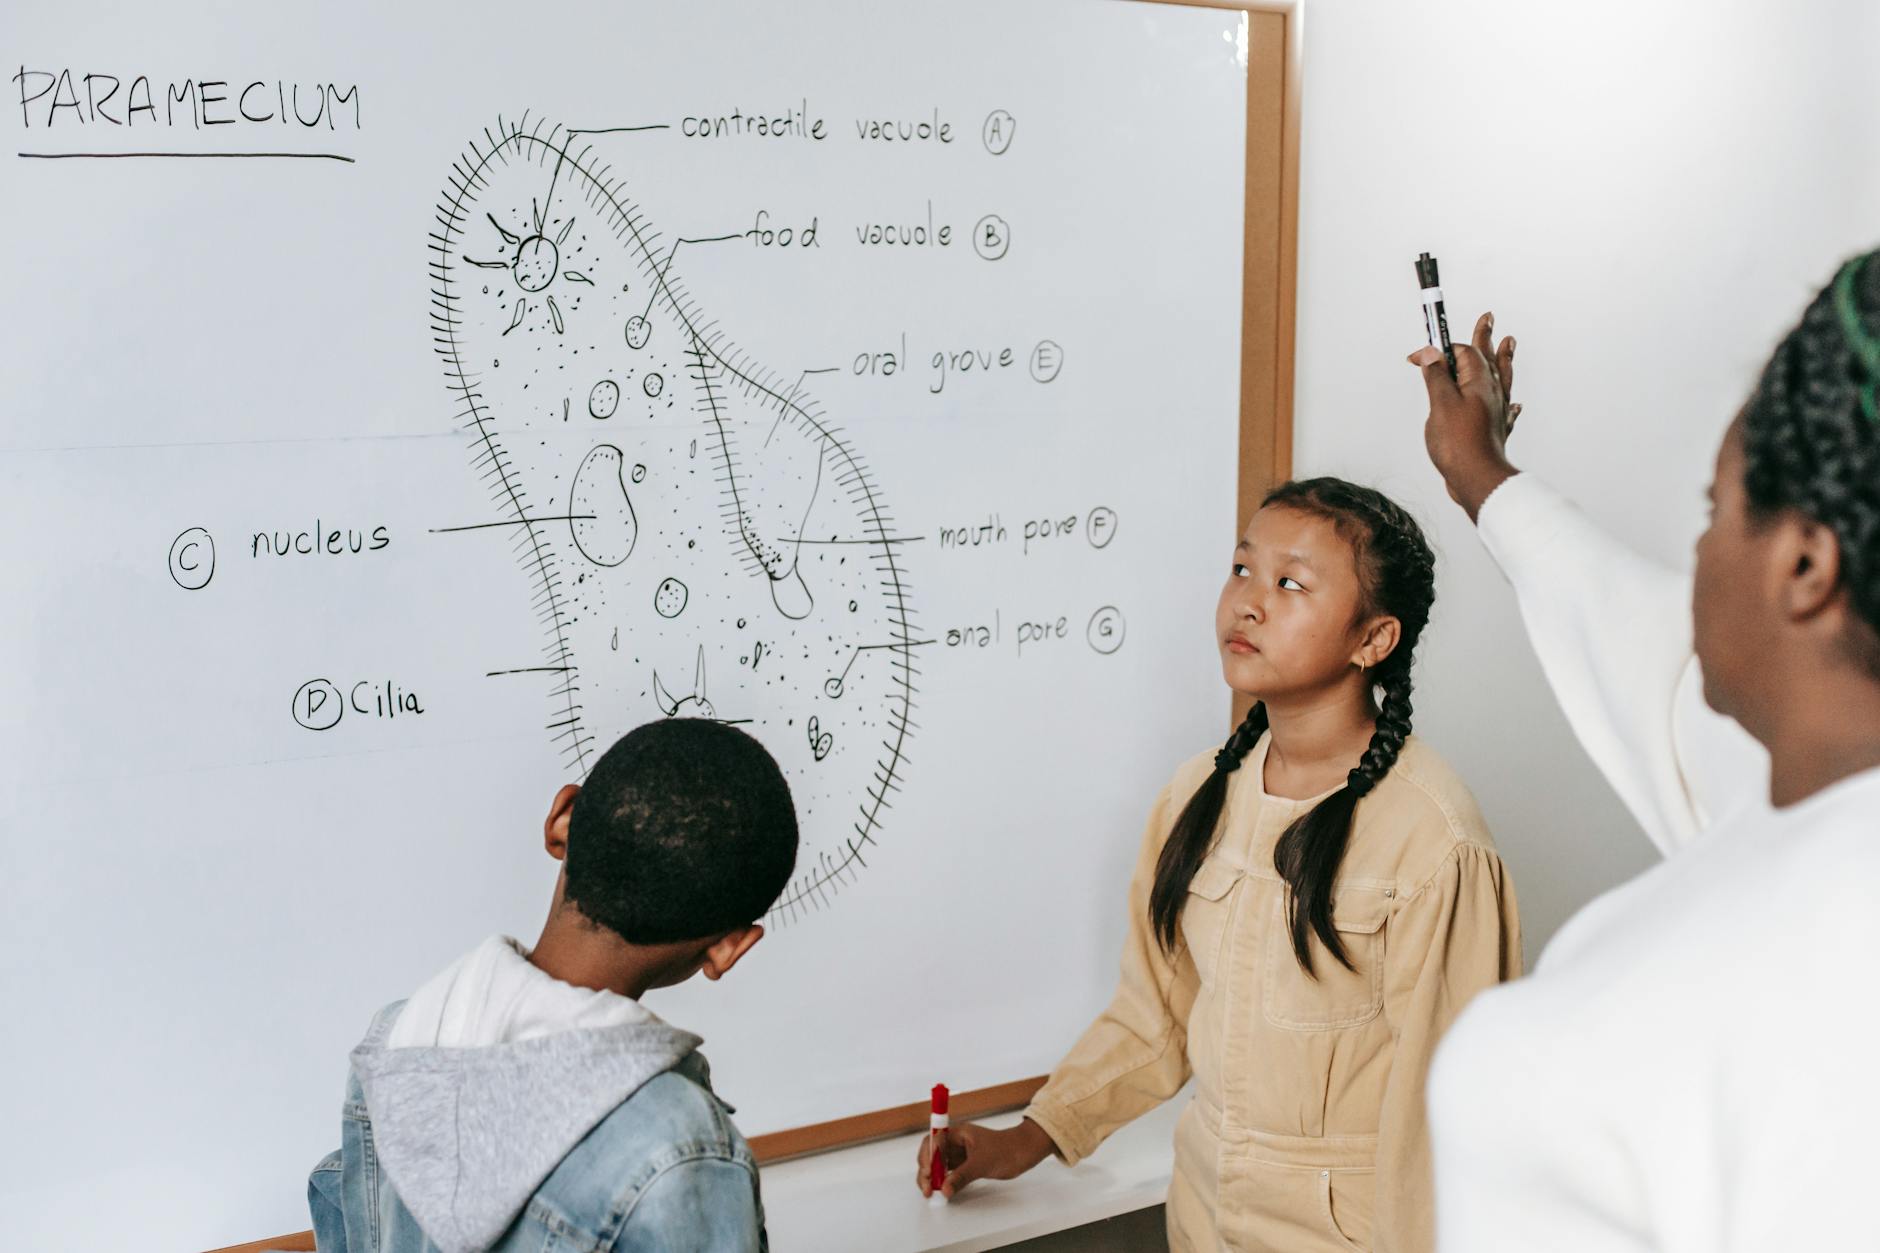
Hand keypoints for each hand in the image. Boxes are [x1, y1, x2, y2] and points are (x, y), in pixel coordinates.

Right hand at [915, 1117, 1055, 1198]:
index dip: (926, 1157)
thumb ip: (962, 1176)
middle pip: (931, 1154)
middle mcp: (955, 1142)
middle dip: (926, 1171)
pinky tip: (942, 1190)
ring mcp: (959, 1153)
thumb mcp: (982, 1163)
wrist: (1024, 1152)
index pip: (933, 1141)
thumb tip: (945, 1189)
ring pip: (938, 1165)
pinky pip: (948, 1173)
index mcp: (957, 1133)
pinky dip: (943, 1181)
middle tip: (927, 1188)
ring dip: (932, 1178)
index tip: (927, 1172)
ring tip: (931, 1192)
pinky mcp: (965, 1164)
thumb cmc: (1006, 1150)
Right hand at [1409, 311, 1520, 521]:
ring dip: (1503, 359)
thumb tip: (1432, 353)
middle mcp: (1491, 392)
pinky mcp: (1494, 430)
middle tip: (1488, 318)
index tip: (1418, 355)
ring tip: (1510, 343)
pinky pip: (1505, 408)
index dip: (1439, 349)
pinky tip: (1514, 404)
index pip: (1460, 352)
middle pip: (1487, 357)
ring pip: (1501, 378)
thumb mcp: (1440, 403)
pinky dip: (1507, 401)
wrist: (1477, 478)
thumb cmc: (1458, 443)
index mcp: (1479, 381)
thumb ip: (1436, 376)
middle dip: (1484, 337)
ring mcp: (1496, 411)